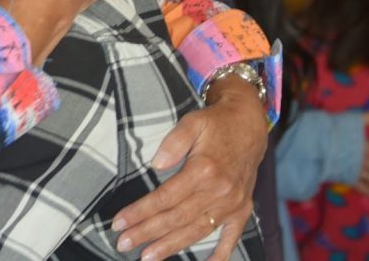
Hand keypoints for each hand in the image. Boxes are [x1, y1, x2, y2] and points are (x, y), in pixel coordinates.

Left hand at [112, 77, 267, 260]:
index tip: (119, 222)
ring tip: (148, 257)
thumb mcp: (192, 122)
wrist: (249, 124)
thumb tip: (156, 164)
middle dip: (147, 233)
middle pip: (176, 218)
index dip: (140, 212)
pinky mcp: (242, 209)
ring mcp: (232, 204)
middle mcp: (219, 191)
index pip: (165, 198)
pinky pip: (231, 237)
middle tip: (123, 243)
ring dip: (171, 246)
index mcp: (204, 170)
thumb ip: (173, 142)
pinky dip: (219, 255)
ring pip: (197, 231)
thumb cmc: (214, 123)